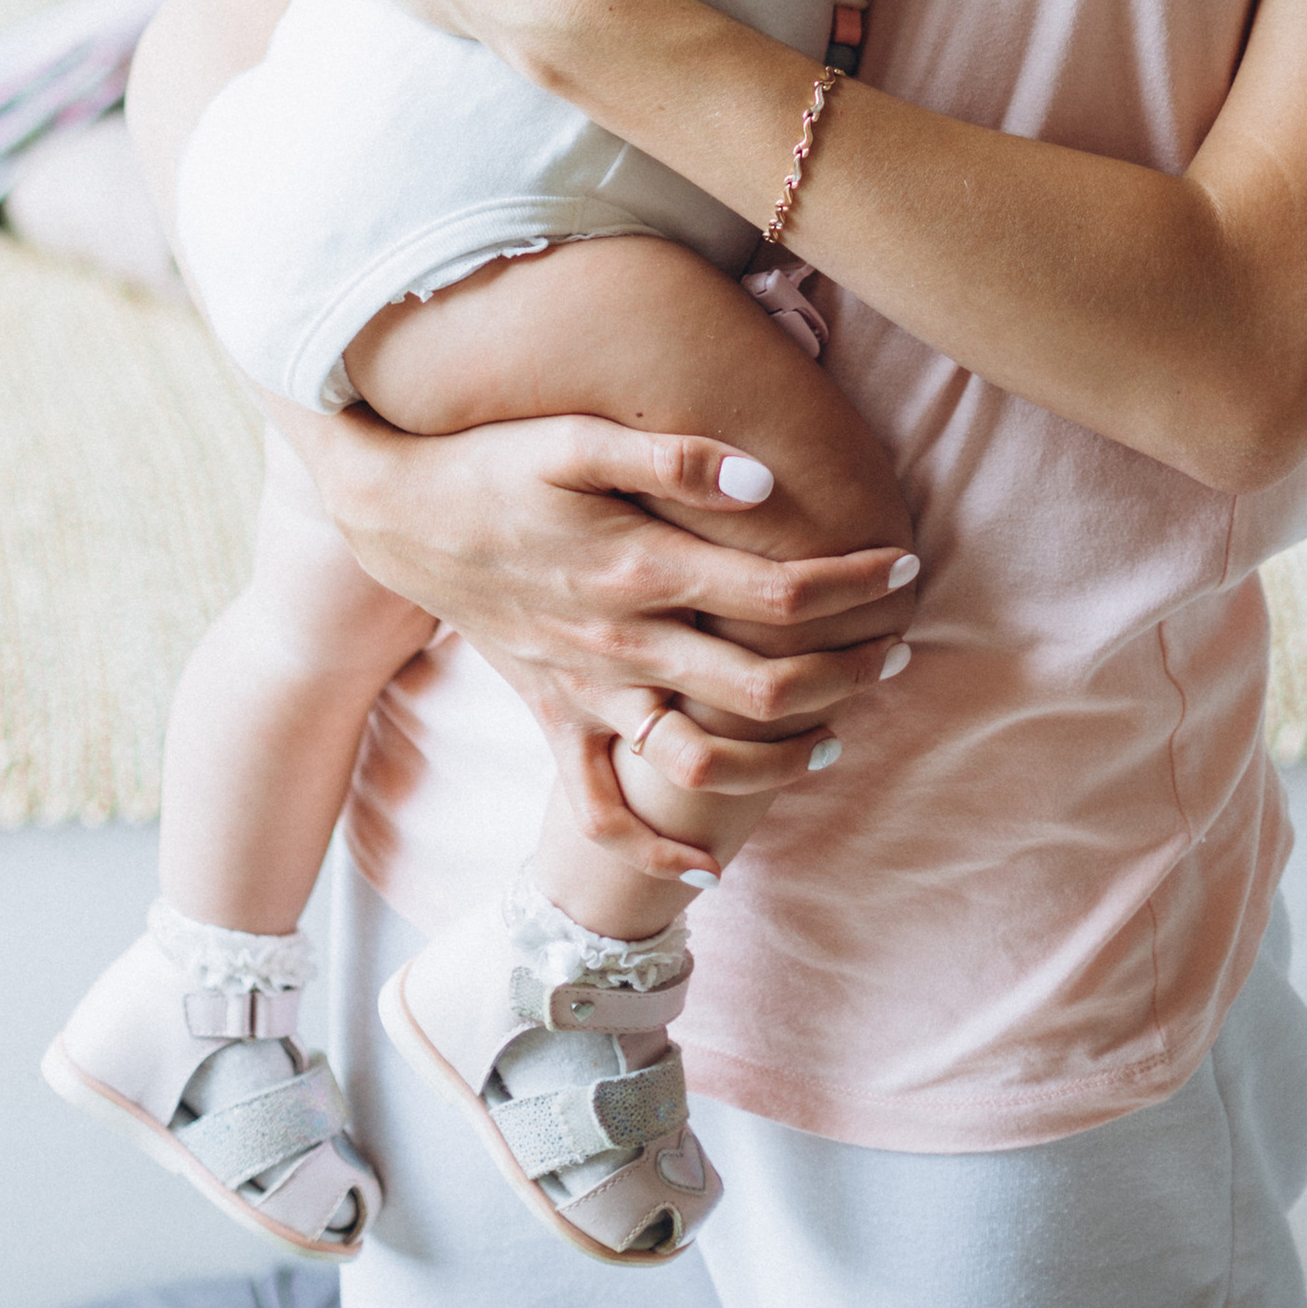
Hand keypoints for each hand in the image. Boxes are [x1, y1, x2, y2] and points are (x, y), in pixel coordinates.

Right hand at [297, 402, 920, 881]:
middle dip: (843, 676)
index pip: (776, 592)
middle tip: (897, 651)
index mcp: (640, 567)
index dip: (852, 585)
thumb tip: (766, 484)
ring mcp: (588, 693)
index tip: (903, 569)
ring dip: (774, 761)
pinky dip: (654, 848)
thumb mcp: (578, 438)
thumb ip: (674, 456)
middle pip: (760, 688)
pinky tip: (708, 868)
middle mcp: (622, 644)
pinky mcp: (555, 719)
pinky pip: (599, 810)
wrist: (403, 516)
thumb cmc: (499, 465)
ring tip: (832, 739)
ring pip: (698, 760)